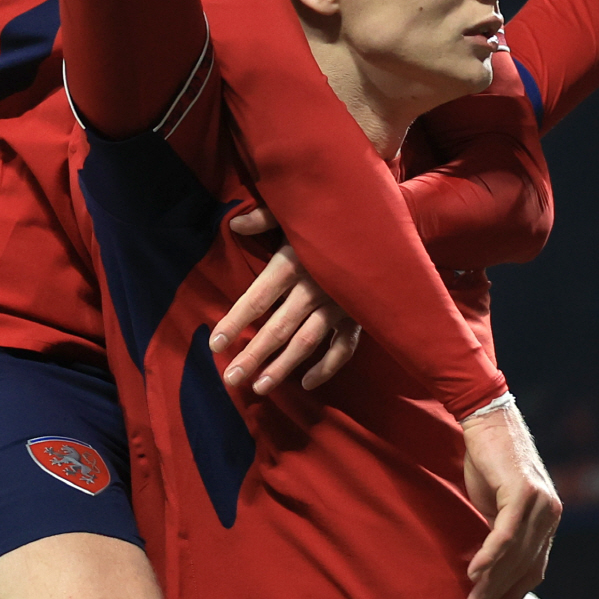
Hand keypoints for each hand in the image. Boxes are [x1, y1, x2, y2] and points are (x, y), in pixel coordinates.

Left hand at [211, 216, 360, 394]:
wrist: (383, 226)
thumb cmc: (331, 218)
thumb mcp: (297, 212)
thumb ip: (265, 217)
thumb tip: (235, 224)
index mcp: (293, 262)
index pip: (257, 298)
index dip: (235, 321)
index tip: (214, 343)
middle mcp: (313, 287)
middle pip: (278, 327)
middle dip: (253, 354)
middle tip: (231, 377)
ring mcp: (338, 304)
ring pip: (306, 342)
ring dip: (283, 366)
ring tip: (260, 386)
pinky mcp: (359, 315)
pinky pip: (343, 348)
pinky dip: (327, 367)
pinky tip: (307, 383)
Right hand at [461, 403, 561, 598]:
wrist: (486, 418)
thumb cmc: (487, 459)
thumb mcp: (496, 502)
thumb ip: (501, 530)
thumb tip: (490, 565)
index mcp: (548, 518)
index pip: (534, 568)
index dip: (514, 595)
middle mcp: (551, 513)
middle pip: (524, 566)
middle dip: (497, 596)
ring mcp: (541, 503)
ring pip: (515, 555)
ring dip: (490, 583)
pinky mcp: (524, 492)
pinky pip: (506, 534)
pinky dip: (490, 556)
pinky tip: (474, 573)